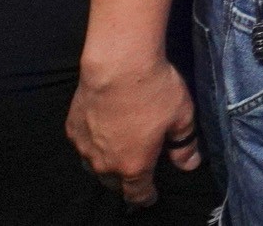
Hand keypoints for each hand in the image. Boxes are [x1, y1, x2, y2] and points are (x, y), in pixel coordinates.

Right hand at [65, 57, 200, 206]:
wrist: (118, 64)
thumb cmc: (154, 90)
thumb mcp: (182, 117)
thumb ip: (184, 145)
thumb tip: (190, 164)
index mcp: (134, 165)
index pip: (138, 193)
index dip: (145, 198)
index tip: (150, 198)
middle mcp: (105, 162)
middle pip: (113, 182)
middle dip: (125, 181)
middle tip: (135, 173)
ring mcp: (85, 146)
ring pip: (95, 164)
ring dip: (107, 163)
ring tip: (118, 154)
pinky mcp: (72, 127)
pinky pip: (84, 143)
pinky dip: (93, 142)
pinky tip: (102, 131)